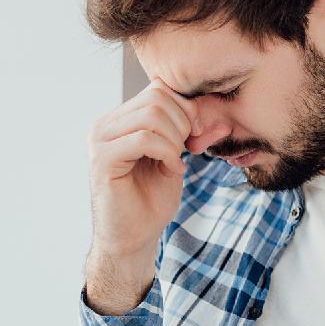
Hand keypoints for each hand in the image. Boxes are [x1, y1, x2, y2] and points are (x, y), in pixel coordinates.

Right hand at [83, 77, 199, 313]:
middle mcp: (105, 124)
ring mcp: (100, 140)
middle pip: (157, 98)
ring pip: (152, 116)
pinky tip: (172, 170)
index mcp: (120, 119)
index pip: (159, 89)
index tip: (196, 136)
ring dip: (175, 141)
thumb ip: (194, 134)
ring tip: (175, 162)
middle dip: (183, 123)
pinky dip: (167, 153)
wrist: (134, 236)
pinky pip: (144, 139)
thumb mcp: (178, 157)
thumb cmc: (153, 197)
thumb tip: (224, 121)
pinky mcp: (102, 160)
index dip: (186, 109)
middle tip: (187, 151)